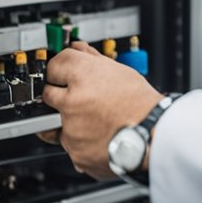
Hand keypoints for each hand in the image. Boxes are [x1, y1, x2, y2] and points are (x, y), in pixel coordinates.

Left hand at [38, 41, 163, 179]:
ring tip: (92, 121)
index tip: (62, 73)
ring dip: (67, 121)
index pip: (55, 64)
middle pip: (47, 93)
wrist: (154, 136)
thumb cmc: (142, 104)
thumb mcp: (120, 72)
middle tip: (78, 98)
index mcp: (83, 75)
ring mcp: (71, 129)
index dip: (60, 68)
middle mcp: (72, 101)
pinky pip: (70, 146)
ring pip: (54, 123)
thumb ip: (93, 59)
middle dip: (59, 94)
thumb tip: (78, 49)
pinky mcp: (74, 153)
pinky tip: (99, 136)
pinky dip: (81, 143)